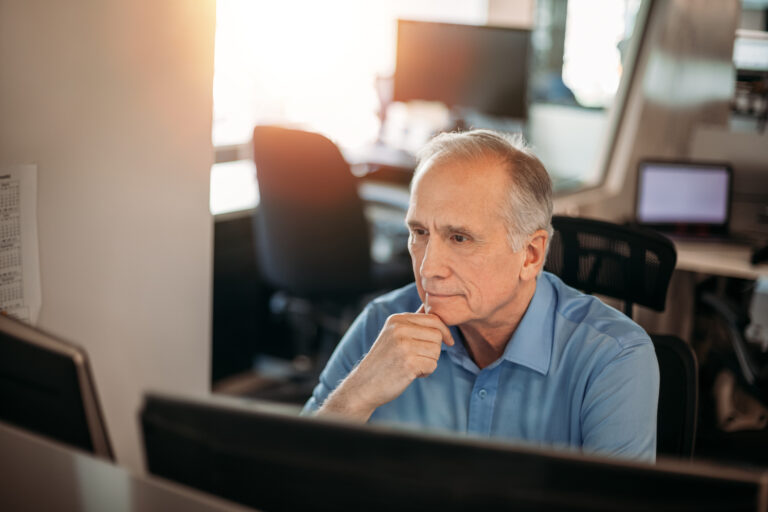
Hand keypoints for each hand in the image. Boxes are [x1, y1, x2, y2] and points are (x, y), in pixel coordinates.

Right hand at [317, 304, 453, 421]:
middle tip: (420, 358)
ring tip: (413, 365)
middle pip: (437, 334)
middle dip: (435, 349)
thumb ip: (412, 323)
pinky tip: (411, 374)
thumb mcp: (393, 334)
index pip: (433, 318)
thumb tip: (432, 311)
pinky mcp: (408, 363)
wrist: (364, 385)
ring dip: (430, 361)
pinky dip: (426, 372)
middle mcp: (399, 329)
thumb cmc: (383, 361)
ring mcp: (403, 345)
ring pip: (437, 350)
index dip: (444, 331)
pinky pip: (432, 365)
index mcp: (397, 319)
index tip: (449, 341)